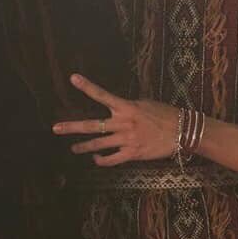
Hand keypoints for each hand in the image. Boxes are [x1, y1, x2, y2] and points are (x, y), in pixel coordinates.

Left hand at [52, 74, 177, 166]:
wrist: (181, 131)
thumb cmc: (164, 113)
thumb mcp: (145, 103)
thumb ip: (128, 106)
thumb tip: (116, 108)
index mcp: (126, 107)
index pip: (102, 95)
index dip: (87, 86)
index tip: (73, 78)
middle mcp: (123, 123)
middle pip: (93, 125)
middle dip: (72, 127)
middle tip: (55, 128)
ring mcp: (126, 139)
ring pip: (99, 145)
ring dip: (84, 147)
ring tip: (73, 149)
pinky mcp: (132, 154)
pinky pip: (112, 159)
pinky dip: (102, 160)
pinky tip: (96, 160)